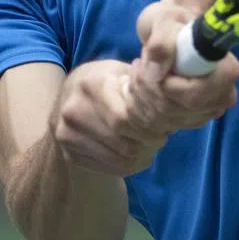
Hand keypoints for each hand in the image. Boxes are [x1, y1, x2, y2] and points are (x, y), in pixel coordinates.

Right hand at [50, 59, 168, 176]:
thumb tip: (171, 99)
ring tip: (150, 146)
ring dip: (142, 156)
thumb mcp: (122, 71)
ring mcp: (68, 135)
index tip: (164, 128)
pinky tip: (136, 155)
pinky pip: (109, 169)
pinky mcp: (69, 154)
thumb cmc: (104, 80)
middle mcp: (74, 111)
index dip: (150, 128)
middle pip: (123, 142)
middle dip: (149, 143)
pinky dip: (130, 166)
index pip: (125, 119)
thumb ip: (144, 83)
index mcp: (91, 85)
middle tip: (161, 138)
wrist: (68, 96)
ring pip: (119, 159)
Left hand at [127, 0, 238, 130]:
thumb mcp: (165, 20)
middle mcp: (222, 96)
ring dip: (143, 95)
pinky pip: (161, 123)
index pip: (197, 96)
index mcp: (226, 70)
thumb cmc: (173, 21)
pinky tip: (143, 84)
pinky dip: (144, 105)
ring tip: (140, 70)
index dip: (171, 87)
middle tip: (139, 64)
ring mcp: (207, 110)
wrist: (173, 31)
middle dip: (151, 89)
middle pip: (179, 110)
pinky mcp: (191, 119)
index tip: (156, 67)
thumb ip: (162, 41)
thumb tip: (156, 72)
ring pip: (166, 118)